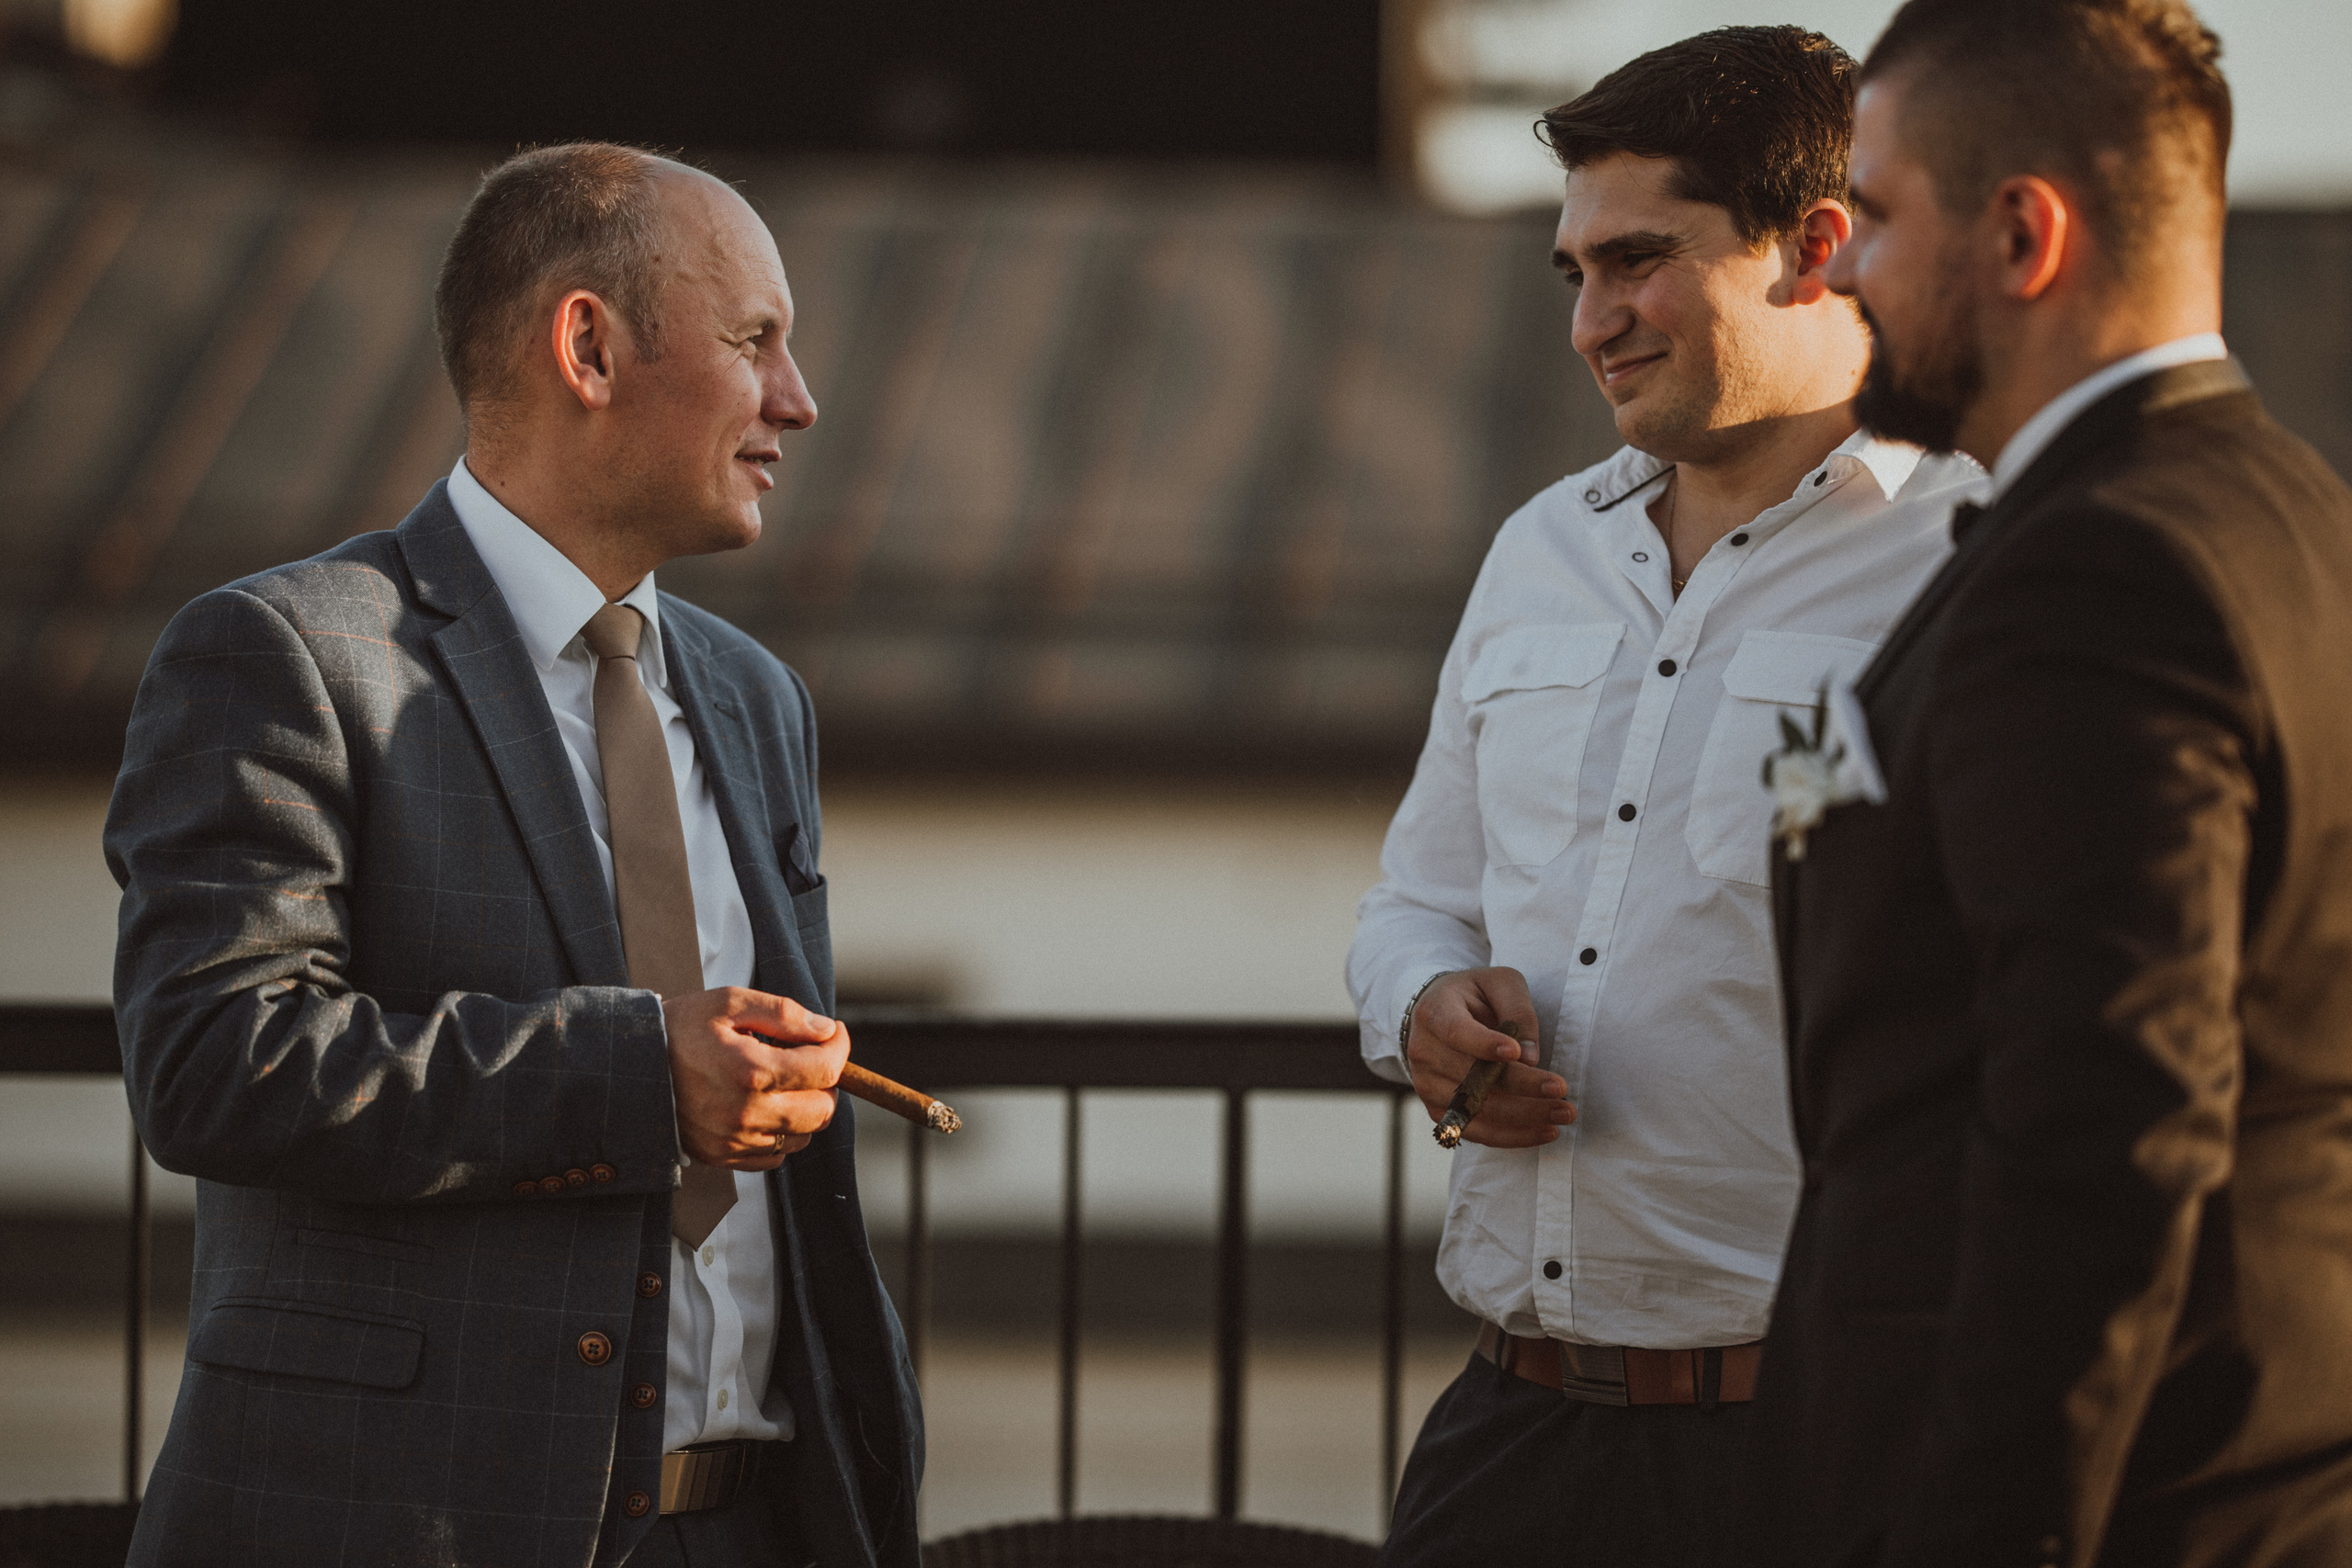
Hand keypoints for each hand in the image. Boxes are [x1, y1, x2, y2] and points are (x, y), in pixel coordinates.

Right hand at [663, 987, 847, 1169]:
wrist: (630, 1068)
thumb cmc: (680, 1029)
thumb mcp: (729, 1002)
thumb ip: (783, 1014)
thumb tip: (826, 1030)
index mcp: (751, 1071)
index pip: (825, 1068)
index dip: (838, 1046)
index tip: (832, 1033)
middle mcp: (746, 1113)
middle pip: (822, 1110)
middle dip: (826, 1081)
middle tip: (809, 1058)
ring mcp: (734, 1140)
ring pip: (803, 1135)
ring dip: (805, 1108)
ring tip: (781, 1081)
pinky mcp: (722, 1157)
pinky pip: (775, 1155)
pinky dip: (781, 1132)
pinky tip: (762, 1105)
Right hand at [1406, 967, 1576, 1147]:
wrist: (1437, 1017)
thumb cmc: (1474, 996)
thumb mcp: (1500, 983)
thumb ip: (1518, 1009)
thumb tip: (1529, 1059)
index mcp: (1434, 1012)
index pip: (1457, 1032)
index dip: (1484, 1044)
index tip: (1516, 1053)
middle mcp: (1423, 1051)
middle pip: (1472, 1076)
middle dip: (1522, 1086)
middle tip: (1562, 1091)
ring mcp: (1426, 1085)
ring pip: (1476, 1109)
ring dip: (1523, 1117)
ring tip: (1563, 1114)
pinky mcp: (1438, 1110)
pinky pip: (1475, 1131)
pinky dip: (1511, 1136)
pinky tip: (1543, 1131)